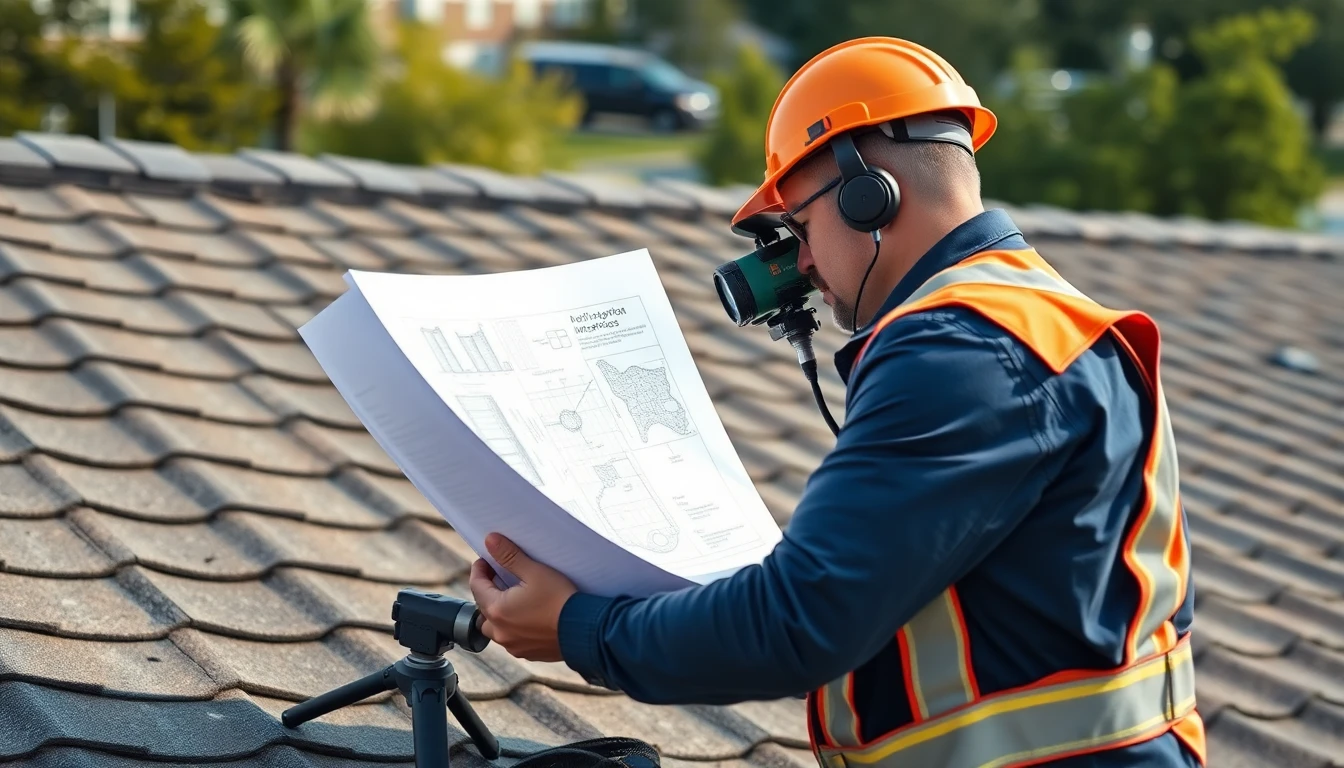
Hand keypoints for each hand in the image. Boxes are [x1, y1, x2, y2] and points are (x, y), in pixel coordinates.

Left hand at [468, 532, 577, 662]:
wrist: (586, 629)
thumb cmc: (560, 599)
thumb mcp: (535, 571)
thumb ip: (509, 556)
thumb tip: (490, 541)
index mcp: (497, 610)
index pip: (476, 586)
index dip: (479, 570)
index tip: (486, 560)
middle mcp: (500, 632)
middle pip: (483, 609)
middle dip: (488, 592)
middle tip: (499, 578)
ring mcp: (514, 645)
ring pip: (495, 628)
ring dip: (498, 613)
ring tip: (512, 600)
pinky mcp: (528, 653)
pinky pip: (512, 639)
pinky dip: (513, 628)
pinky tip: (527, 617)